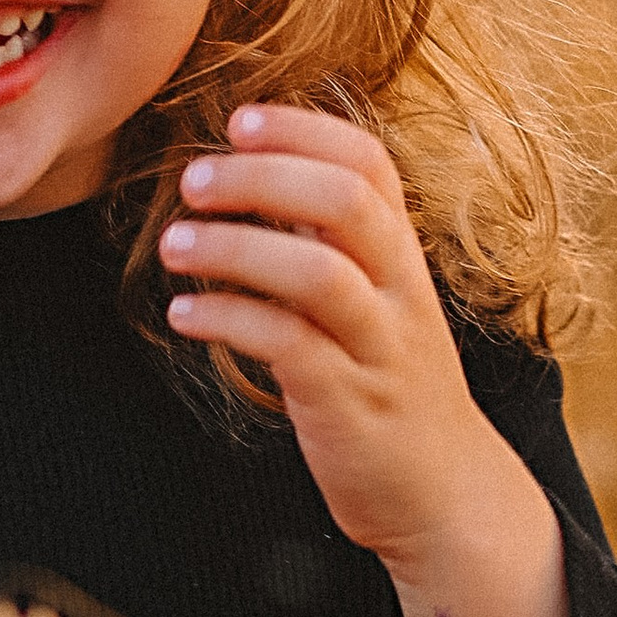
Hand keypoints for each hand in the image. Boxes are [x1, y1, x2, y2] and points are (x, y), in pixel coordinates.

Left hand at [156, 104, 569, 616]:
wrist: (443, 498)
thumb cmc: (388, 394)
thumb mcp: (372, 309)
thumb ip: (329, 250)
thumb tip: (260, 185)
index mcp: (402, 260)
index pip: (370, 166)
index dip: (307, 132)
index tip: (242, 118)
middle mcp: (399, 293)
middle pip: (347, 202)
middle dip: (265, 177)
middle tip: (193, 178)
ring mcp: (378, 347)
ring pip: (319, 272)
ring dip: (237, 248)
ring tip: (173, 244)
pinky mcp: (348, 403)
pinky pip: (289, 345)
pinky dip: (231, 319)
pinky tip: (186, 314)